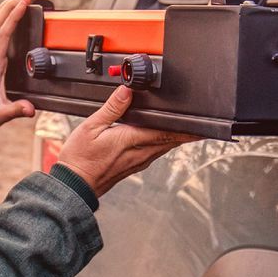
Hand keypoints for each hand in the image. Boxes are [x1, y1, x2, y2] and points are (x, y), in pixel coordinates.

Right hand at [55, 85, 195, 198]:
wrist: (75, 185)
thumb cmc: (80, 159)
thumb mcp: (91, 127)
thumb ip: (112, 108)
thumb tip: (126, 91)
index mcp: (132, 140)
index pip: (167, 131)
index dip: (186, 128)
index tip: (201, 124)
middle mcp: (140, 153)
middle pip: (171, 140)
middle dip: (187, 132)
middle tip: (202, 124)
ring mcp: (139, 162)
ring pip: (165, 147)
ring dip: (176, 137)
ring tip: (188, 129)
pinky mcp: (135, 166)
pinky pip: (156, 152)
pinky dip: (164, 143)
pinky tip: (163, 138)